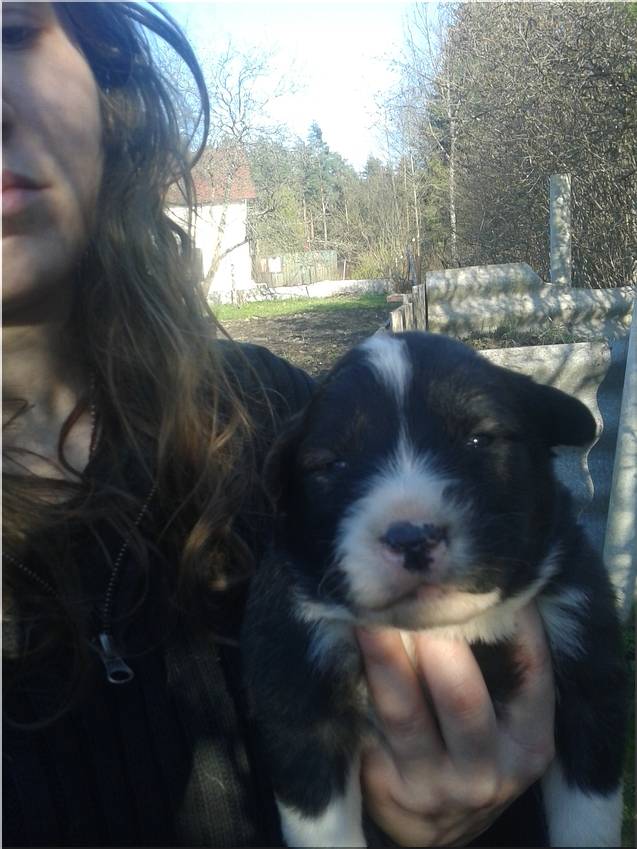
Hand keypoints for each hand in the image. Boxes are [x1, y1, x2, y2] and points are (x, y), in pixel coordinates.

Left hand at [356, 604, 554, 846]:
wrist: (436, 826)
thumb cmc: (475, 749)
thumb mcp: (507, 723)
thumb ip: (503, 666)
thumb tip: (482, 581)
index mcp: (528, 745)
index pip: (530, 673)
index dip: (514, 621)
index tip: (489, 570)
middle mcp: (485, 771)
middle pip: (460, 696)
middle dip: (436, 637)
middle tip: (418, 586)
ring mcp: (432, 785)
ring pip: (402, 710)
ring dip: (383, 652)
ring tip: (368, 608)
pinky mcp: (385, 786)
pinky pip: (366, 724)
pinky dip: (355, 678)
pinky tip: (343, 642)